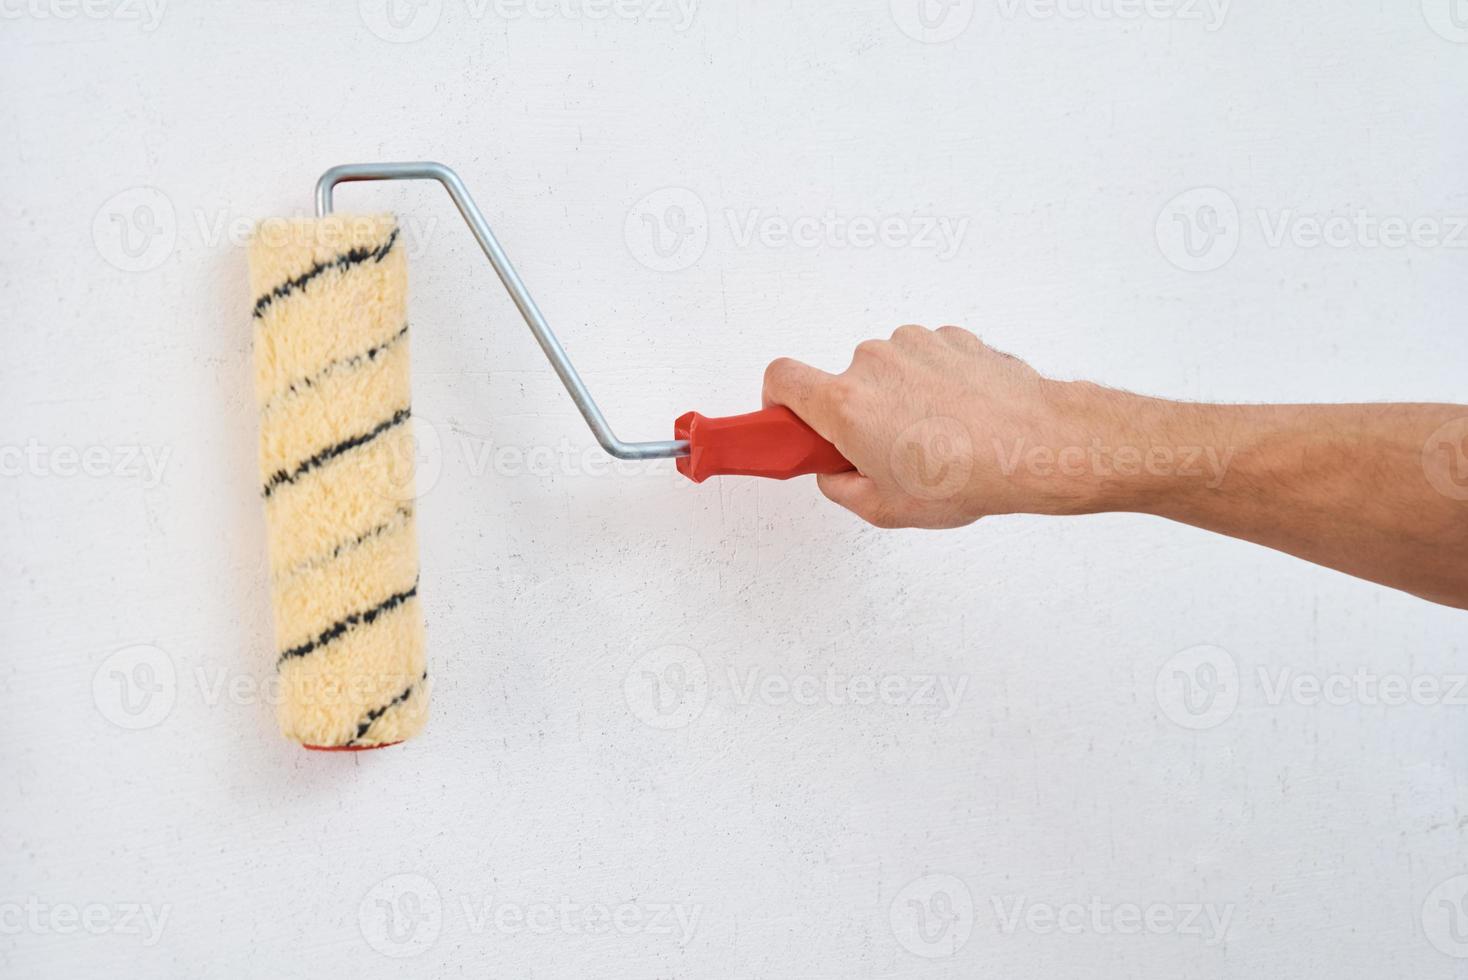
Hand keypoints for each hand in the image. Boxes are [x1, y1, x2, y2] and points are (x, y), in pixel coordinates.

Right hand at [762, 325, 1135, 527]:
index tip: (787, 423)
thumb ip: (841, 488)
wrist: (1038, 444)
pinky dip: (933, 384)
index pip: (780, 379)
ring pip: (887, 371)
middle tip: (885, 454)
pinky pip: (924, 360)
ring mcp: (914, 344)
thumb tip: (835, 475)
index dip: (777, 402)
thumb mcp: (886, 508)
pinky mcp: (950, 337)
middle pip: (841, 383)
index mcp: (846, 404)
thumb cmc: (969, 476)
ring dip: (899, 399)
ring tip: (935, 440)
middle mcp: (874, 363)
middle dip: (855, 415)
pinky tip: (960, 418)